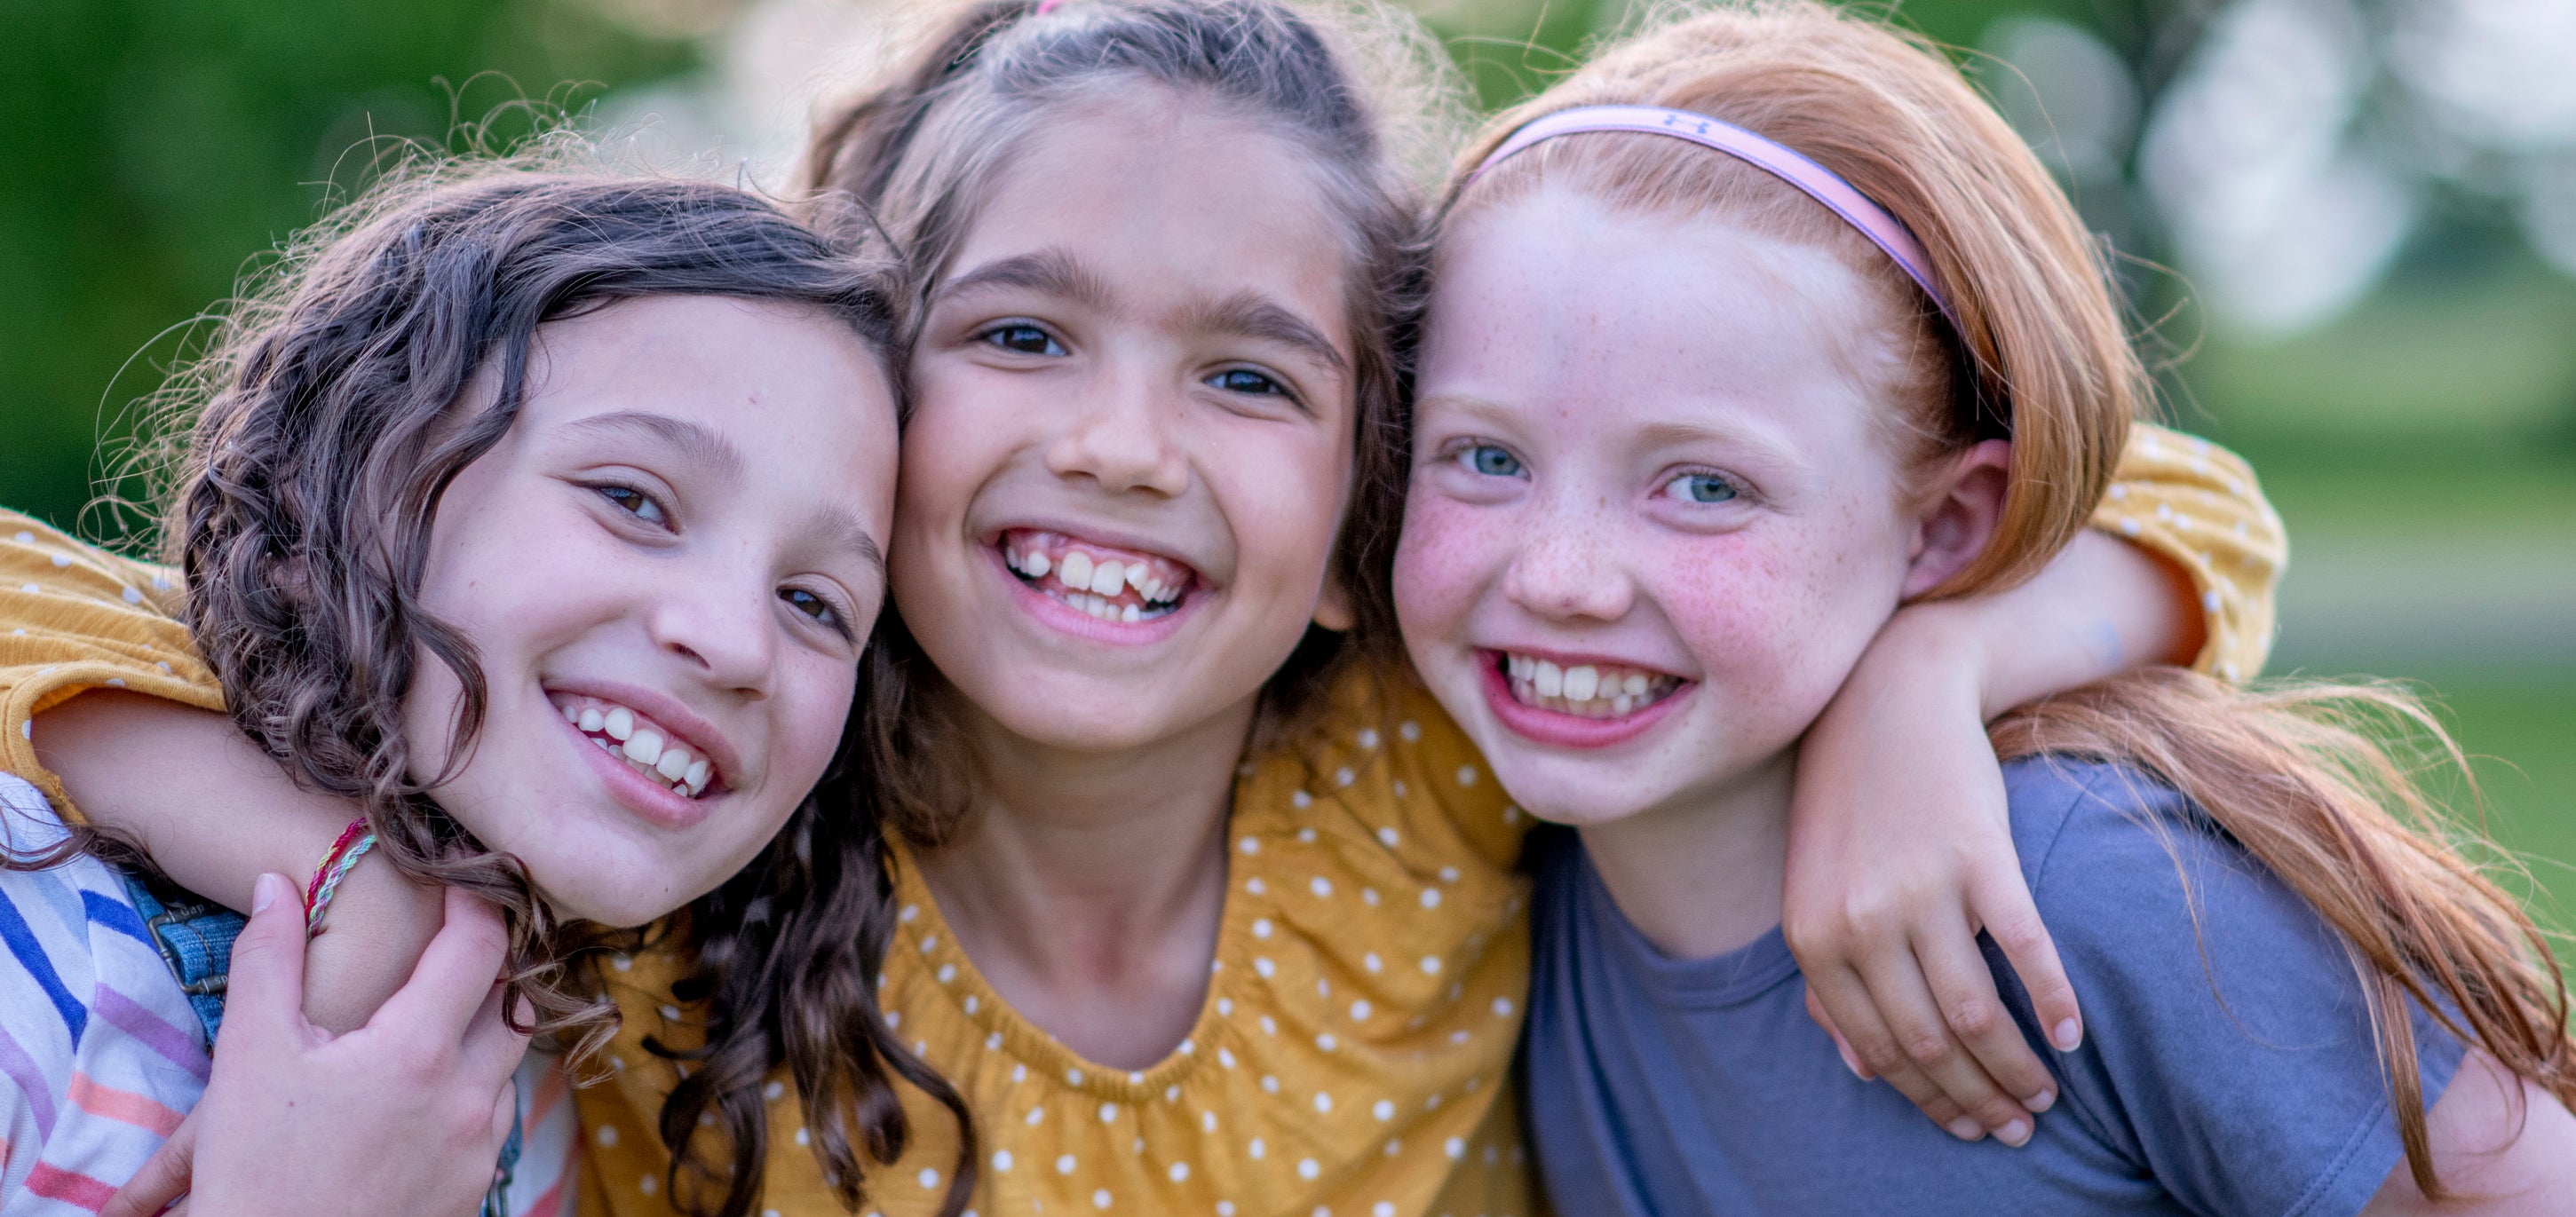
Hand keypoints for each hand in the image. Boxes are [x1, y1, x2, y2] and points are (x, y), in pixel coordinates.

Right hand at [104, 877, 529, 1216]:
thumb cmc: (254, 1170)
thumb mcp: (250, 1056)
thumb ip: (268, 960)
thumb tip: (277, 885)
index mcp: (418, 1054)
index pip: (481, 948)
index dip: (479, 903)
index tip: (465, 880)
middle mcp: (467, 1099)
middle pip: (514, 1003)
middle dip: (491, 968)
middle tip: (458, 942)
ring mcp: (478, 1149)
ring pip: (508, 1066)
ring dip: (483, 1033)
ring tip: (439, 1014)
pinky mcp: (474, 1189)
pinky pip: (494, 1120)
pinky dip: (473, 1090)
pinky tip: (428, 1087)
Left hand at [1782, 608, 2079, 1147]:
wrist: (1887, 699)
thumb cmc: (1852, 804)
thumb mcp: (1817, 891)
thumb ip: (1829, 978)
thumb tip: (1860, 1068)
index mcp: (1813, 939)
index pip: (1877, 1050)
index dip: (1927, 1100)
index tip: (1968, 1127)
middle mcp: (1858, 923)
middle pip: (1929, 1042)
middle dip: (1978, 1097)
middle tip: (2020, 1125)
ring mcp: (1918, 891)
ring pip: (1975, 1014)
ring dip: (2017, 1066)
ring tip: (2047, 1090)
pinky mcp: (1977, 856)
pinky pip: (2024, 949)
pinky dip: (2052, 1002)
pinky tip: (2072, 1034)